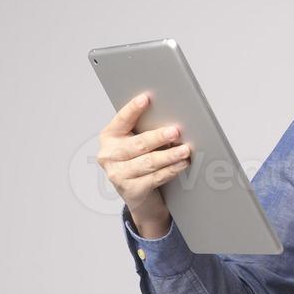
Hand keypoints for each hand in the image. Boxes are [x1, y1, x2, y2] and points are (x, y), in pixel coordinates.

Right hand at [96, 92, 191, 237]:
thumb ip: (146, 131)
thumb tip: (172, 121)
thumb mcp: (138, 144)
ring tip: (185, 150)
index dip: (133, 109)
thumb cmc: (140, 161)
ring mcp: (117, 174)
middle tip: (176, 131)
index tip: (146, 99)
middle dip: (159, 137)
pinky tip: (181, 164)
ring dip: (169, 156)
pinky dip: (171, 170)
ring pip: (148, 162)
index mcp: (109, 136)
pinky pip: (154, 178)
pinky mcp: (130, 190)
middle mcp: (109, 155)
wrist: (140, 195)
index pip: (122, 120)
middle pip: (138, 144)